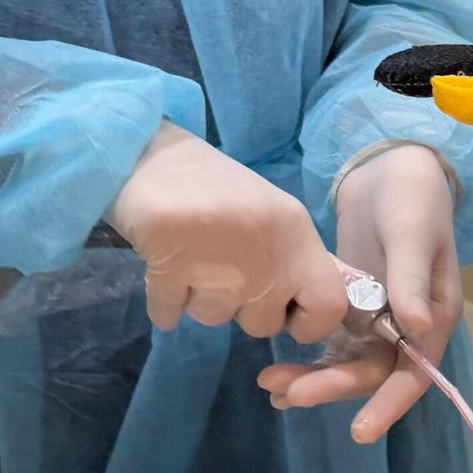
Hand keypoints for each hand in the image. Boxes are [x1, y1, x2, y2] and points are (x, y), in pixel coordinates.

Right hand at [106, 122, 346, 340]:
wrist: (141, 148)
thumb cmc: (211, 187)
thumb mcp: (273, 217)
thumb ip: (298, 260)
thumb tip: (324, 308)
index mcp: (297, 234)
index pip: (330, 305)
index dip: (311, 323)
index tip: (287, 314)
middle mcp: (266, 250)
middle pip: (263, 323)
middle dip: (242, 311)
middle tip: (222, 272)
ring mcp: (218, 259)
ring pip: (214, 318)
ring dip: (199, 299)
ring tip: (190, 258)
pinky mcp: (169, 263)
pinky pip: (169, 312)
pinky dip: (163, 302)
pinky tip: (162, 269)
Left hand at [259, 145, 463, 442]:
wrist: (389, 166)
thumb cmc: (411, 196)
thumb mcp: (411, 232)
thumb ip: (412, 279)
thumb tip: (416, 327)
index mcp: (432, 317)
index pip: (414, 376)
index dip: (388, 405)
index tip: (359, 430)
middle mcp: (408, 329)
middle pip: (371, 375)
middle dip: (331, 388)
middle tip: (286, 393)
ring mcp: (378, 321)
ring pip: (346, 365)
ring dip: (312, 379)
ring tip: (270, 387)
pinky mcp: (352, 308)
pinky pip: (329, 345)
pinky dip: (305, 359)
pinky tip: (274, 371)